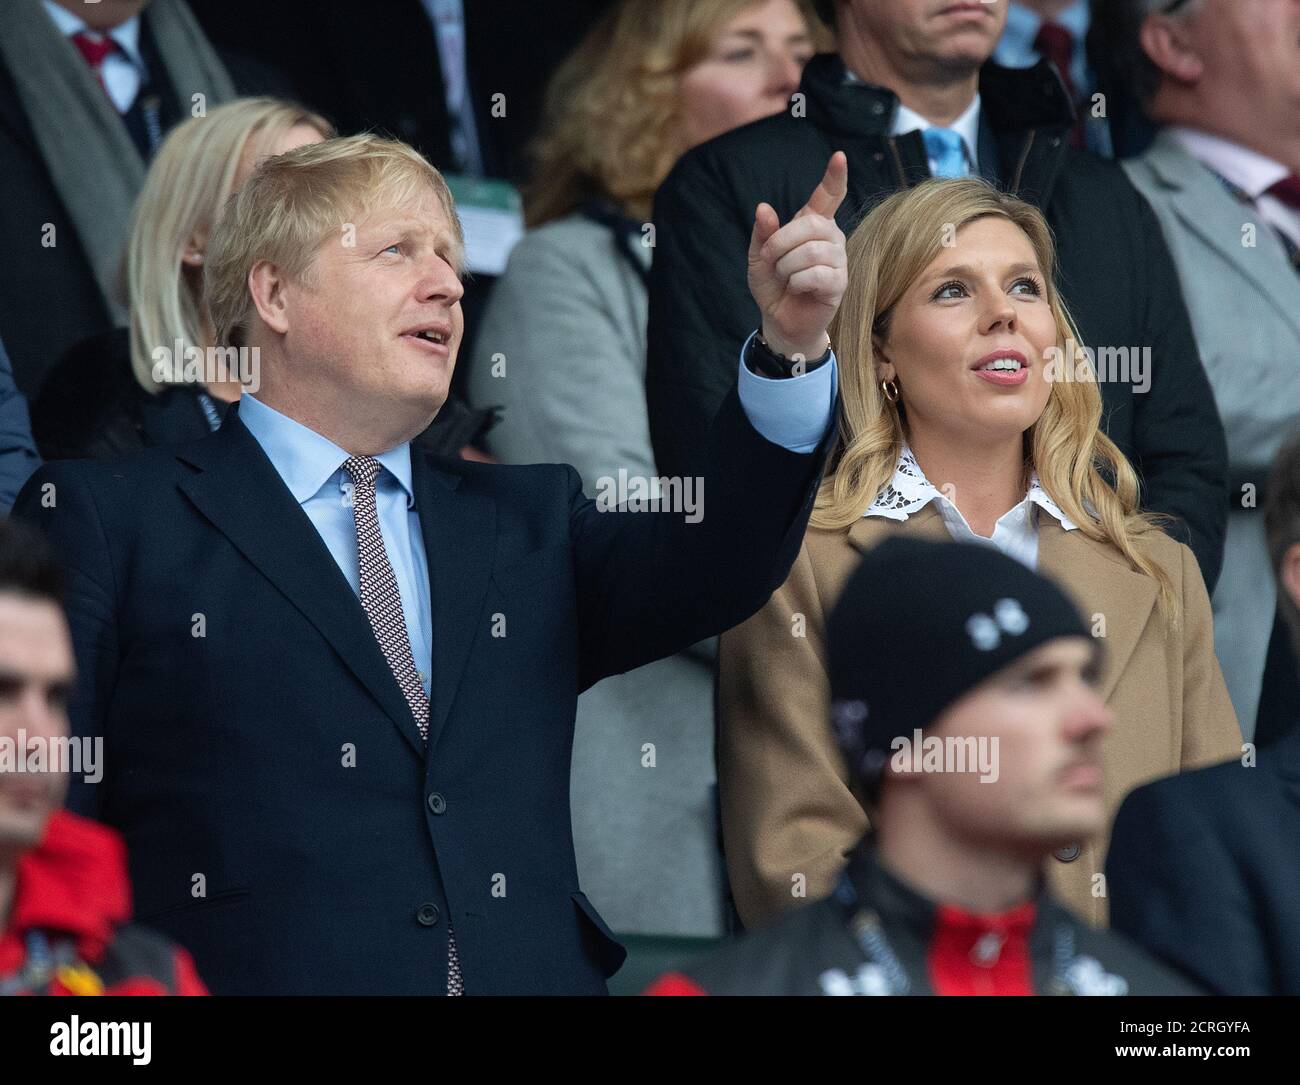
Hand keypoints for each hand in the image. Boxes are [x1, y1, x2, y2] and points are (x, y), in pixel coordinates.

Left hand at [747, 151, 847, 361]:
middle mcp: (831, 238)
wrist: (779, 321)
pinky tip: (796, 288)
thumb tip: (764, 208)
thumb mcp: (758, 257)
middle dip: (780, 242)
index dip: (834, 177)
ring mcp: (838, 260)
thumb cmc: (773, 286)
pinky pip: (817, 274)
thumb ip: (763, 232)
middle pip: (810, 225)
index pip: (828, 196)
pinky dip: (797, 282)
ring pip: (811, 251)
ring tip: (785, 278)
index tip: (839, 156)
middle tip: (769, 260)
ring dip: (786, 266)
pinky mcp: (839, 283)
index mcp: (812, 225)